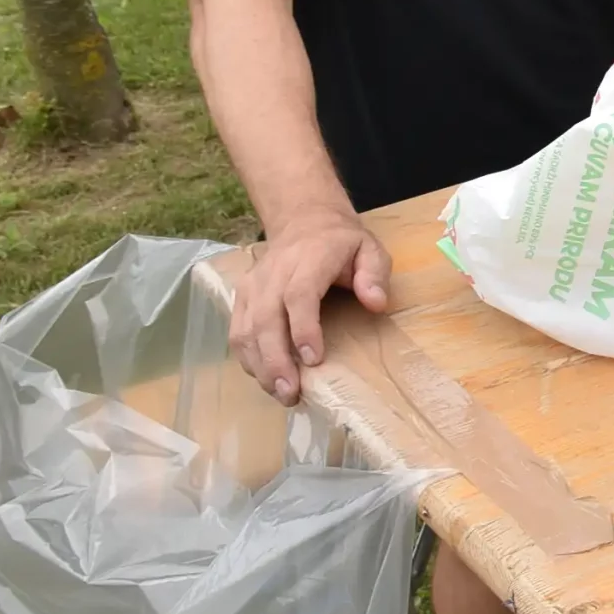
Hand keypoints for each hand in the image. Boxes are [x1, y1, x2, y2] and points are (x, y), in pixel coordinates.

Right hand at [229, 211, 390, 403]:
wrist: (303, 220)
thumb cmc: (342, 242)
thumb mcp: (370, 248)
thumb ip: (375, 274)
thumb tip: (376, 303)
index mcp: (309, 260)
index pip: (298, 296)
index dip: (303, 329)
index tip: (313, 359)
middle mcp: (274, 273)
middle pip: (266, 319)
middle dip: (276, 360)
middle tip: (291, 392)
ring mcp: (254, 286)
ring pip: (246, 329)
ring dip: (260, 365)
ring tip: (281, 393)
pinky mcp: (242, 296)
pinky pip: (237, 331)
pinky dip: (247, 358)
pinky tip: (265, 378)